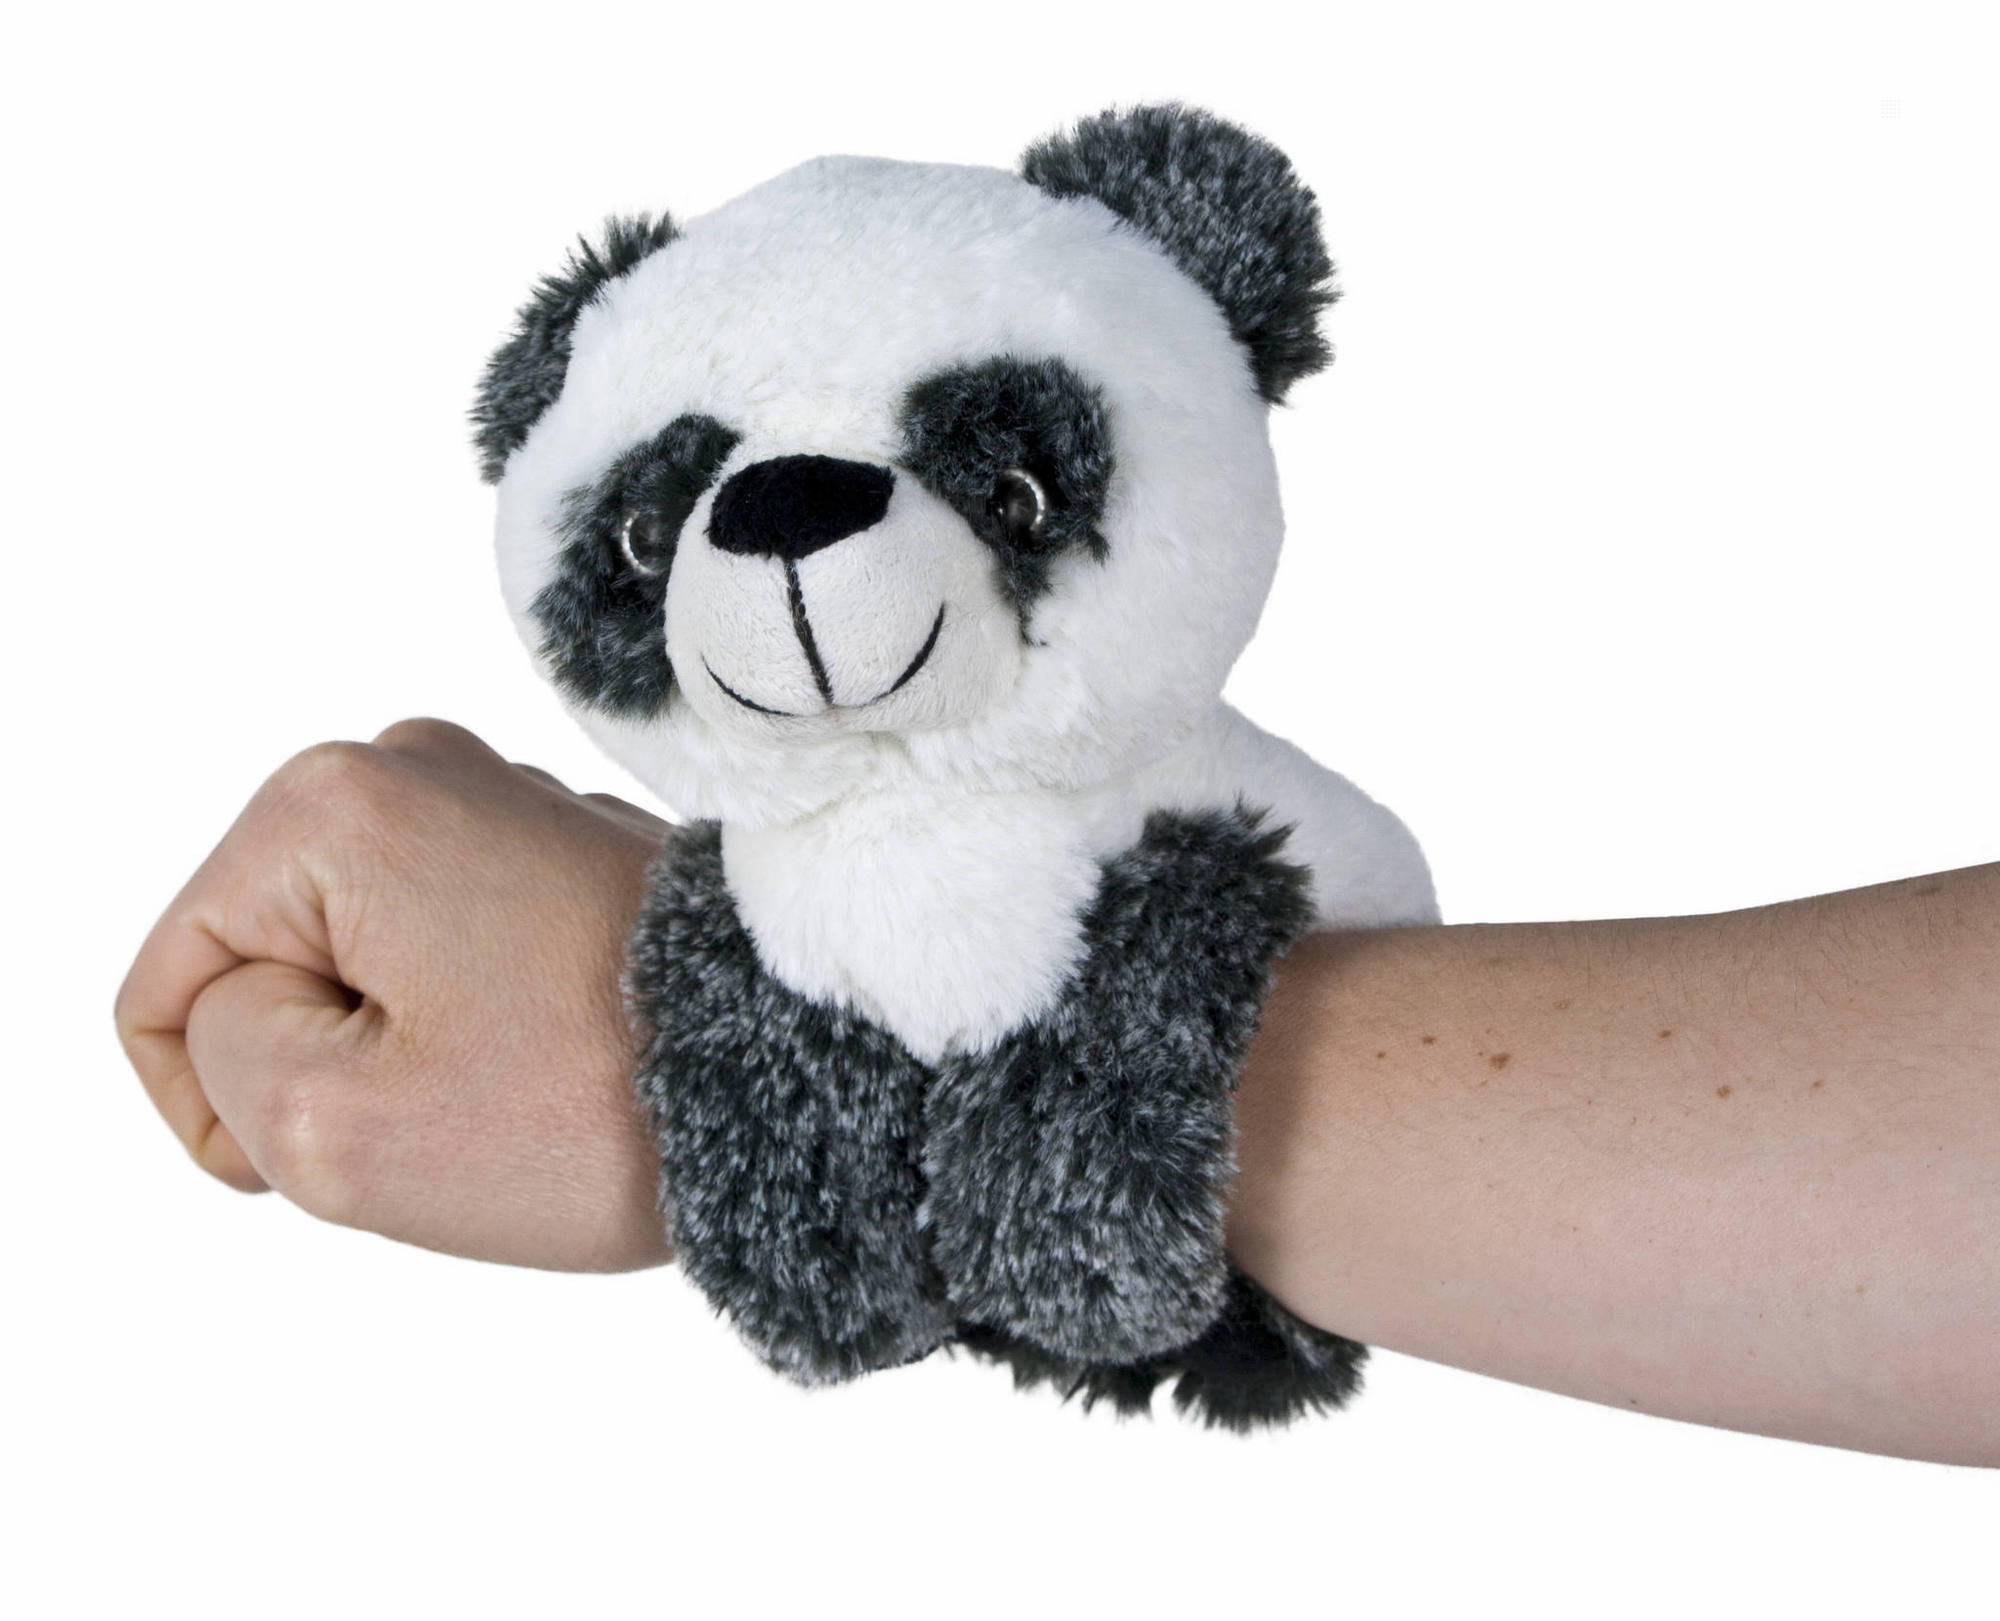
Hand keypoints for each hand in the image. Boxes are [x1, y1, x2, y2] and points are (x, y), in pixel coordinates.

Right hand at [115, 718, 674, 1270]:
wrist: (801, 1075)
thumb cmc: (587, 1109)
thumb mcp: (334, 1133)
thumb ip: (224, 1062)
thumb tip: (258, 1004)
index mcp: (330, 806)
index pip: (168, 990)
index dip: (221, 1109)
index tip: (350, 1145)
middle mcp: (413, 765)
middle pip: (272, 971)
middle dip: (328, 1068)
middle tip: (451, 1113)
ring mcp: (501, 800)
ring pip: (363, 974)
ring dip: (408, 1053)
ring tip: (518, 1082)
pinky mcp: (566, 849)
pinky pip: (454, 959)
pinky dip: (481, 1022)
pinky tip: (563, 1056)